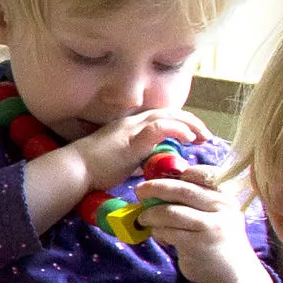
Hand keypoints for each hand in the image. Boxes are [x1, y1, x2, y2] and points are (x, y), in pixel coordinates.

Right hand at [74, 108, 211, 184]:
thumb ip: (138, 161)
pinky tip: (188, 139)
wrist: (75, 170)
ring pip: (167, 116)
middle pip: (169, 113)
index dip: (182, 124)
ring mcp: (132, 129)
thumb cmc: (94, 169)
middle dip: (191, 122)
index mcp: (131, 127)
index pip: (162, 118)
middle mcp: (133, 122)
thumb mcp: (122, 163)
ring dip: (189, 124)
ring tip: (203, 136)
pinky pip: (159, 129)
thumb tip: (152, 167)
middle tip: (207, 135)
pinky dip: (177, 130)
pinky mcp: (131, 139)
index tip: (196, 137)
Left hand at [129, 165, 257, 282]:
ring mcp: (211, 226)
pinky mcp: (197, 244)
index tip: (162, 176)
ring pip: (170, 212)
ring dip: (150, 214)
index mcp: (225, 195)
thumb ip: (197, 198)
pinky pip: (167, 231)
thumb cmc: (216, 238)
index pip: (204, 174)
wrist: (231, 271)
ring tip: (144, 219)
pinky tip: (160, 237)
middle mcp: (222, 207)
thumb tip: (159, 184)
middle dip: (155, 188)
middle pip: (181, 190)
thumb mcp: (216, 213)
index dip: (180, 173)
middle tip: (139, 191)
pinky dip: (158, 232)